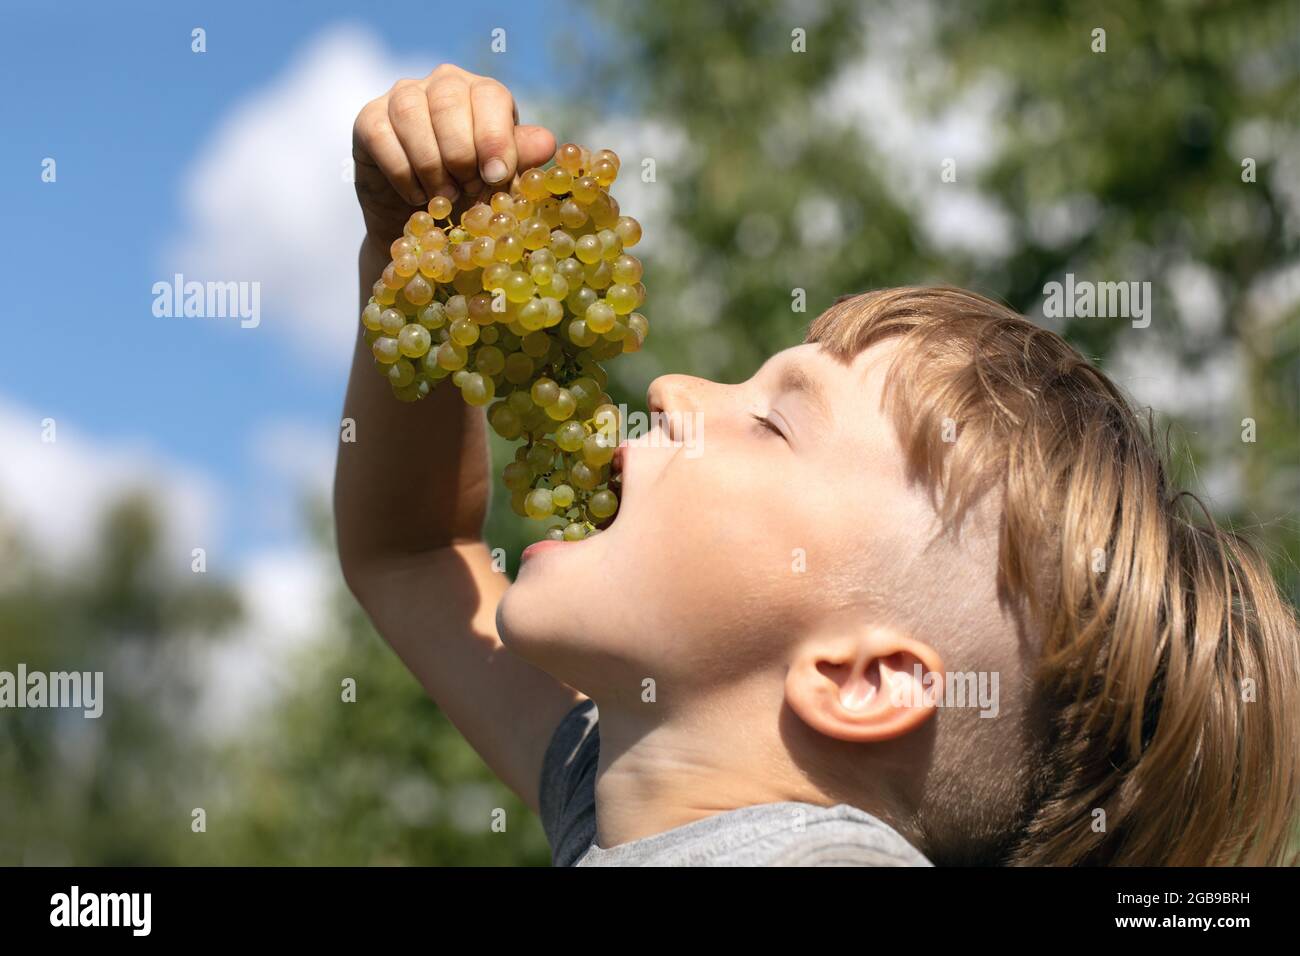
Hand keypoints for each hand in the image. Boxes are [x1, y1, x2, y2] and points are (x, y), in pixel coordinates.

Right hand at [352, 64, 555, 243]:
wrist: (423, 219)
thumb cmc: (471, 194)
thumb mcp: (501, 181)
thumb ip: (521, 160)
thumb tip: (547, 144)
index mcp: (482, 93)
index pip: (489, 96)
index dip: (494, 137)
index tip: (495, 177)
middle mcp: (442, 83)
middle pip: (450, 100)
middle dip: (461, 154)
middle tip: (468, 191)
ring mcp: (402, 96)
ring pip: (412, 115)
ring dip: (432, 165)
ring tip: (445, 198)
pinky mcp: (369, 119)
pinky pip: (383, 138)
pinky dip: (403, 175)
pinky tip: (418, 198)